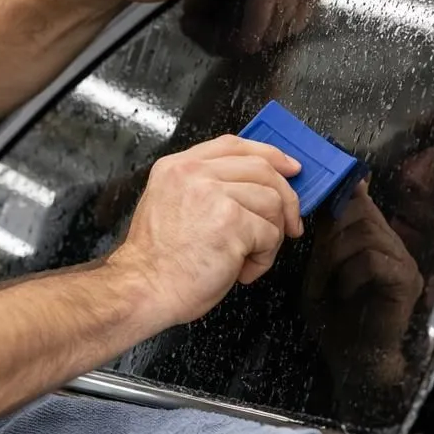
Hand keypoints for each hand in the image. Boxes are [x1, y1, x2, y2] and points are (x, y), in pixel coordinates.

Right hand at [108, 135, 301, 329]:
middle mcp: (194, 174)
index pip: (234, 145)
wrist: (144, 288)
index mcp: (177, 167)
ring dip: (271, 235)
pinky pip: (270, 234)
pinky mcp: (232, 221)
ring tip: (249, 257)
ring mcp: (213, 194)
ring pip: (272, 201)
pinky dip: (264, 258)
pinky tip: (242, 270)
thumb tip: (256, 190)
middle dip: (285, 198)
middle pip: (262, 168)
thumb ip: (205, 189)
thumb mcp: (171, 206)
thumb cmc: (158, 262)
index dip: (268, 155)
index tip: (288, 168)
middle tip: (290, 224)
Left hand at [301, 178, 423, 378]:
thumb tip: (323, 203)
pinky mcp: (406, 281)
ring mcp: (404, 261)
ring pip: (366, 234)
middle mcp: (393, 245)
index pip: (361, 201)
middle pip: (361, 212)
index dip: (338, 198)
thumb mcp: (320, 270)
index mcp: (374, 238)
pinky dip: (351, 274)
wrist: (353, 359)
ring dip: (336, 255)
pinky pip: (373, 260)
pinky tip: (344, 292)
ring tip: (328, 282)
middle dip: (331, 232)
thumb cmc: (334, 317)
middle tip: (319, 260)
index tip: (318, 206)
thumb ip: (323, 239)